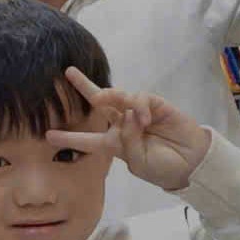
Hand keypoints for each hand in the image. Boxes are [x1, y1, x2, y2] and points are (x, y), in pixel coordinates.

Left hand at [45, 67, 210, 190]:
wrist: (192, 164)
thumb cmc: (162, 167)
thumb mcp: (138, 161)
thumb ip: (128, 140)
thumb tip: (128, 116)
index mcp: (115, 143)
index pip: (88, 140)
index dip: (69, 138)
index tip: (48, 136)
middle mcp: (123, 124)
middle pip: (100, 103)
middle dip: (84, 87)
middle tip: (68, 72)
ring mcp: (138, 113)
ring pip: (117, 96)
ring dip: (107, 95)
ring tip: (99, 97)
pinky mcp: (155, 104)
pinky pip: (139, 99)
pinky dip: (137, 106)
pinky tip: (143, 117)